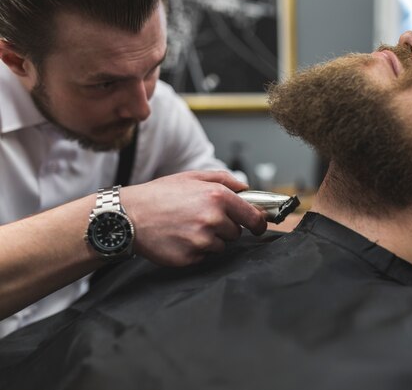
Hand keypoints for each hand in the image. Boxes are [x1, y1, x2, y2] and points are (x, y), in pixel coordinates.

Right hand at [122, 171, 266, 265]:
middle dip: (224, 227)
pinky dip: (195, 250)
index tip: (259, 226)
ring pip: (221, 246)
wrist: (128, 216)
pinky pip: (204, 257)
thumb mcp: (192, 177)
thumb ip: (224, 180)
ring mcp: (201, 240)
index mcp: (218, 197)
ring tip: (187, 227)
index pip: (253, 217)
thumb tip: (246, 189)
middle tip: (200, 219)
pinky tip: (179, 238)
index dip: (258, 223)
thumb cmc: (160, 195)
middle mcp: (212, 219)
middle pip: (236, 232)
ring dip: (209, 239)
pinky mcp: (190, 257)